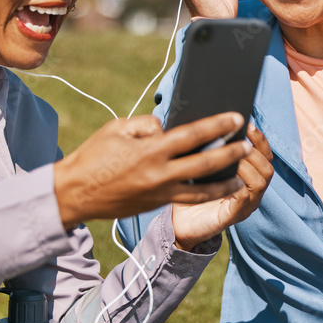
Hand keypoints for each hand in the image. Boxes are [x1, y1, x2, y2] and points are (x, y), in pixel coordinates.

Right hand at [52, 112, 250, 229]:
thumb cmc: (93, 156)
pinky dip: (204, 194)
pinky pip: (186, 199)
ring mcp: (160, 193)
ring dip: (224, 183)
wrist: (74, 194)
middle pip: (205, 164)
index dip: (217, 125)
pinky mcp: (156, 205)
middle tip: (248, 145)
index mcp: (151, 151)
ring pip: (202, 191)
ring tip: (240, 177)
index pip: (193, 136)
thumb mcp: (118, 129)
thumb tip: (166, 130)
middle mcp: (160, 174)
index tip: (236, 118)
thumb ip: (147, 126)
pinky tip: (215, 189)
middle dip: (230, 153)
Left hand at [172, 124, 273, 249]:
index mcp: (248, 177)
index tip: (247, 125)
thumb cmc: (191, 191)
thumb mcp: (200, 164)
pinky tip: (227, 176)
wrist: (179, 223)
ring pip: (260, 182)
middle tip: (238, 141)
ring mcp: (245, 206)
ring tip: (232, 158)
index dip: (259, 139)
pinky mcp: (232, 217)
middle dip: (254, 151)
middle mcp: (251, 192)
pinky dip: (238, 185)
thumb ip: (207, 146)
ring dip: (247, 165)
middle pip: (268, 168)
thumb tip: (203, 120)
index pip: (264, 156)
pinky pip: (243, 199)